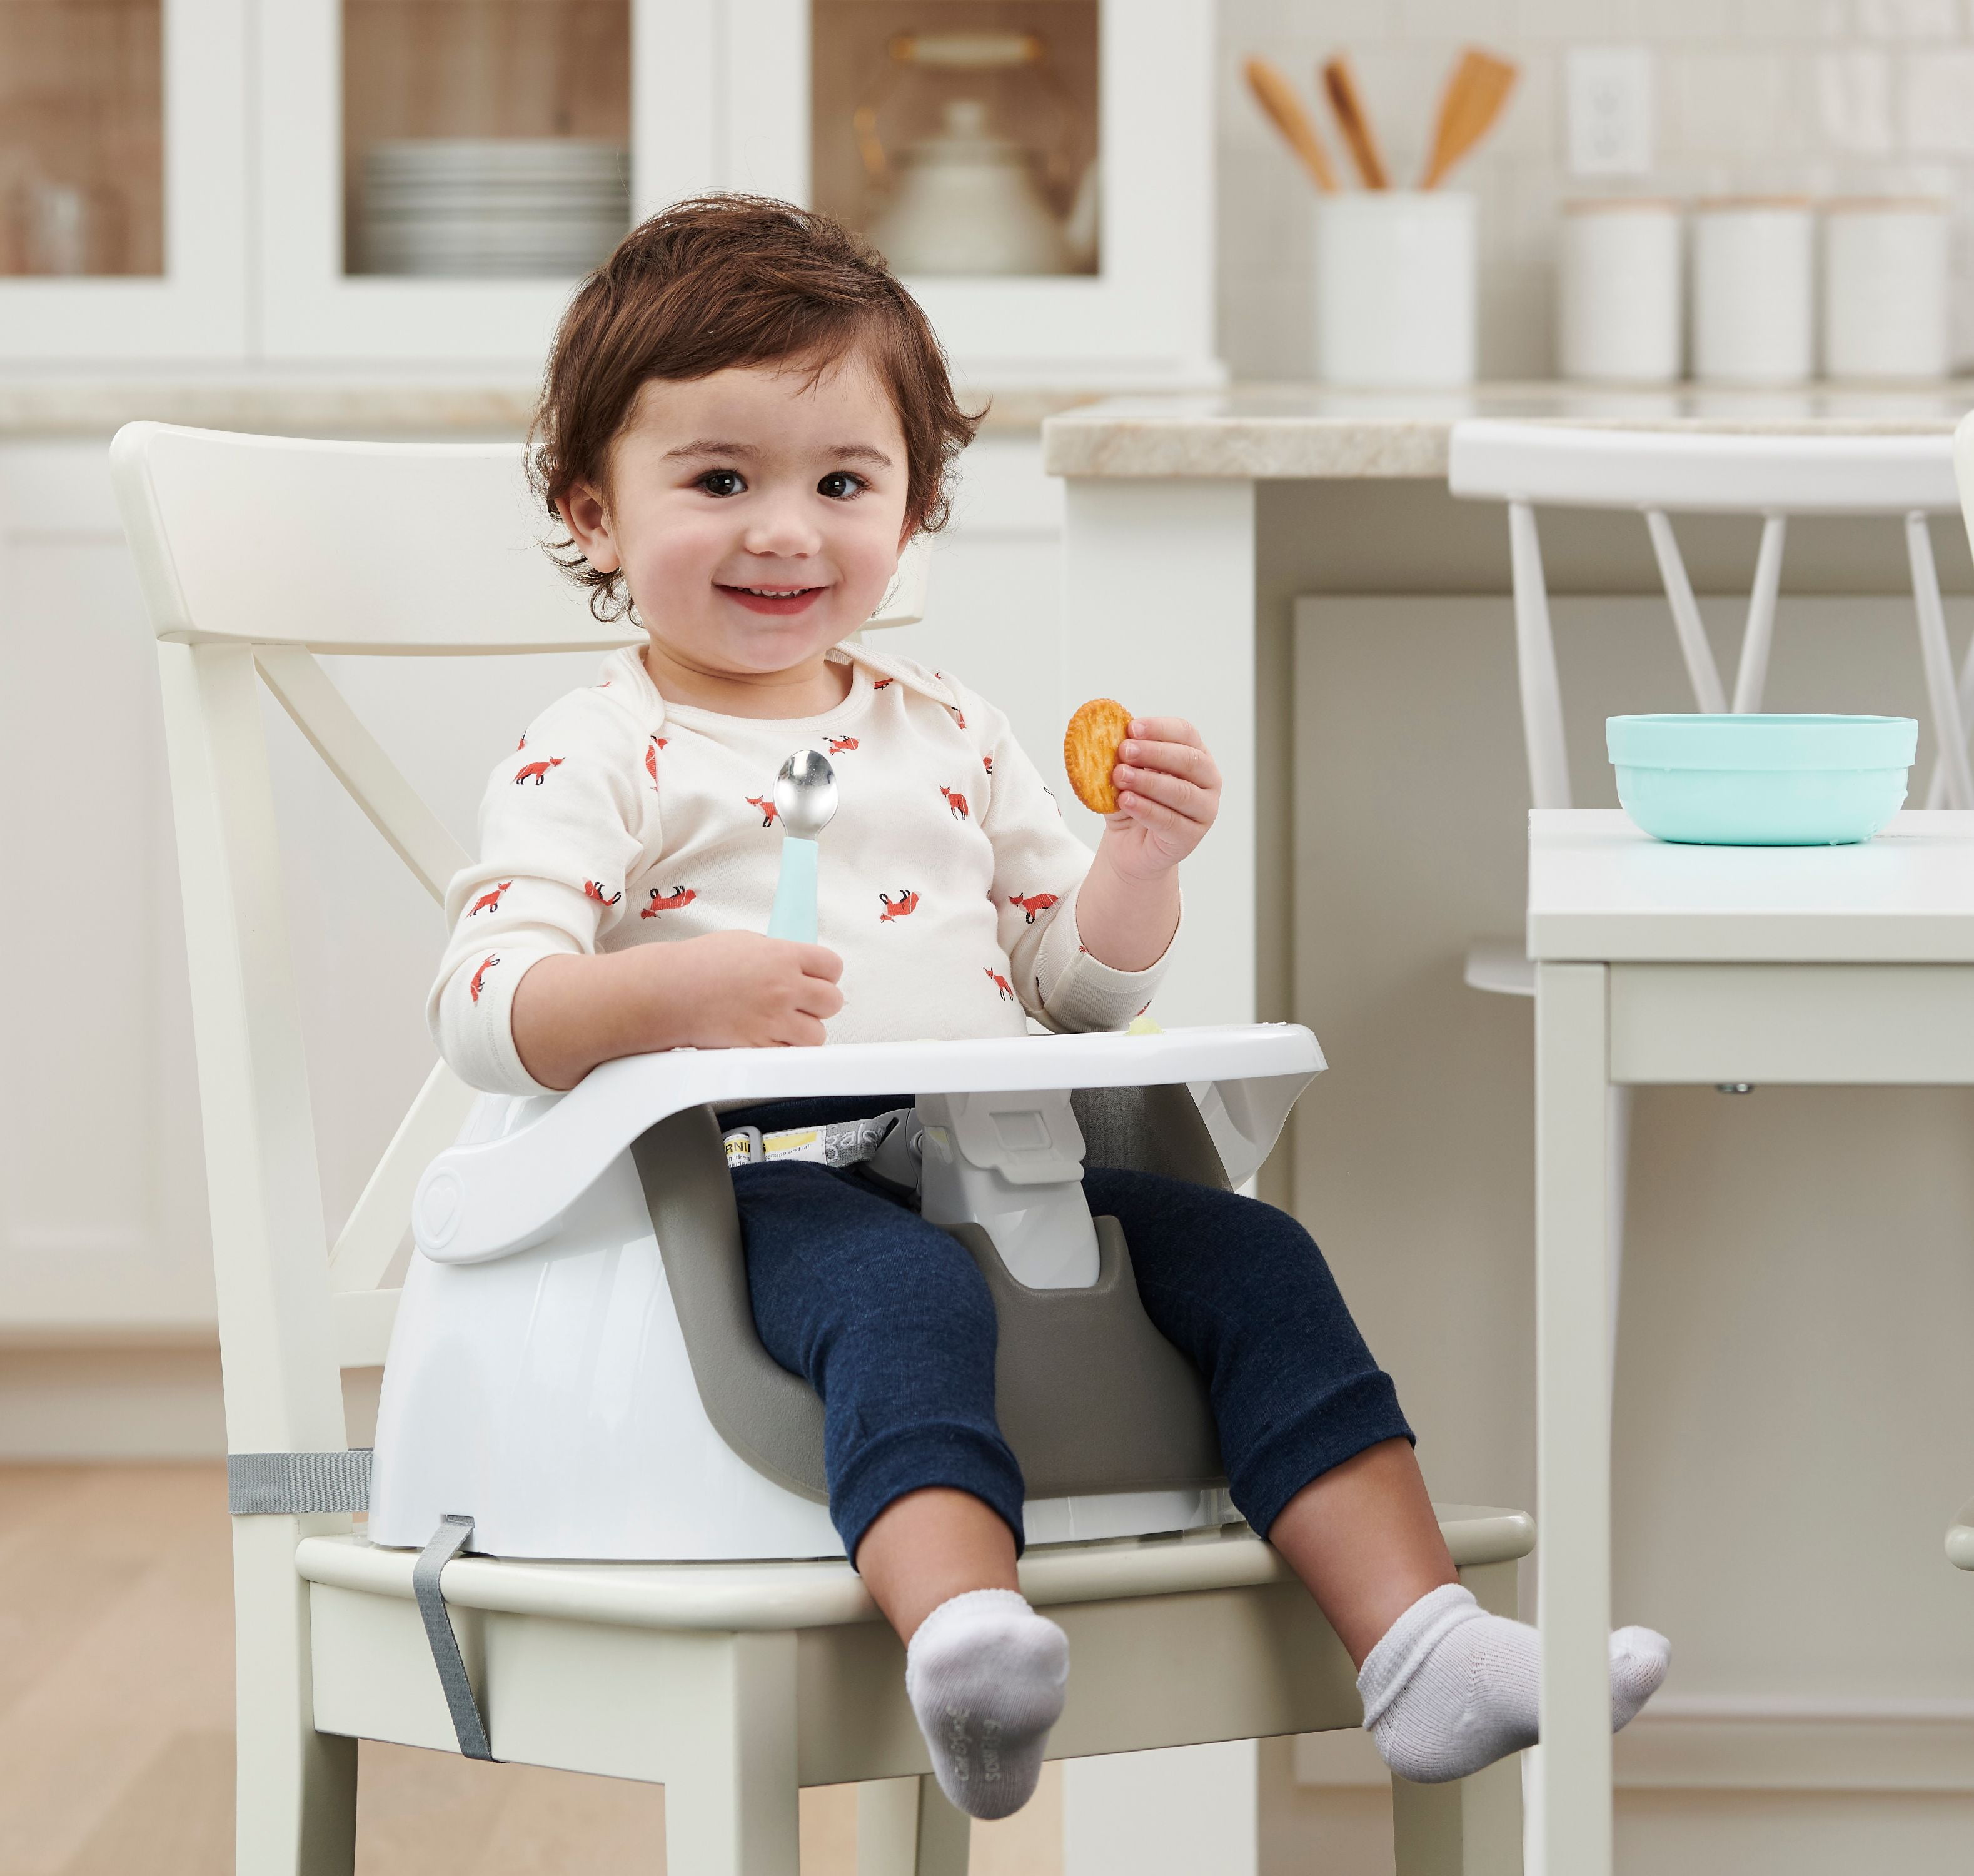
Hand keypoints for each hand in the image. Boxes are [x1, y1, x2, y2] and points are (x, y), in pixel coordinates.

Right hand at [650, 931, 844, 1047]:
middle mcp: (784, 989)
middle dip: (821, 1002)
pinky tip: (770, 1036)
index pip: (832, 965)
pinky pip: (791, 1054)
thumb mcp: (746, 942)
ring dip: (806, 1030)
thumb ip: (778, 954)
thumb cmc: (698, 965)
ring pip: (817, 1034)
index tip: (819, 978)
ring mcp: (774, 1020)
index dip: (827, 973)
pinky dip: (785, 1048)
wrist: (669, 992)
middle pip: (832, 1001)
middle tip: (805, 1002)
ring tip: (786, 1022)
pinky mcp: (759, 1046)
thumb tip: (797, 964)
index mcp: (783, 957)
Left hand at [1103, 717, 1221, 878]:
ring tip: (1120, 775)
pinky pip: (1170, 821)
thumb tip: (1106, 735)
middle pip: (1189, 760)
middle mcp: (1207, 780)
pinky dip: (1145, 808)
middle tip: (1125, 750)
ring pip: (1182, 792)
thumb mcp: (1124, 773)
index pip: (1185, 733)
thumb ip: (1123, 757)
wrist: (1129, 846)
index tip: (1132, 728)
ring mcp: (1204, 810)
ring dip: (1148, 781)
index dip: (1160, 728)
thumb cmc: (1132, 801)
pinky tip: (1125, 800)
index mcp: (1195, 754)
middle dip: (1154, 752)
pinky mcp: (1191, 837)